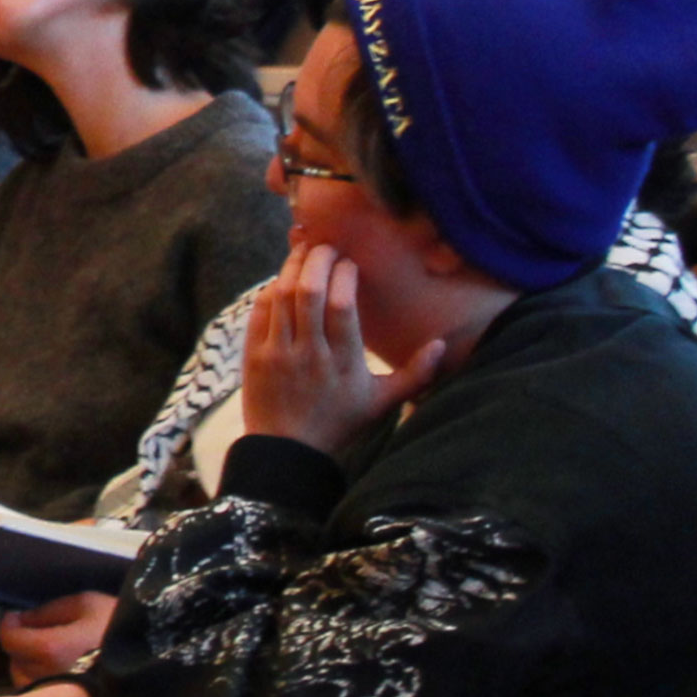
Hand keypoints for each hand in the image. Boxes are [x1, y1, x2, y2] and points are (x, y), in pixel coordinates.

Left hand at [0, 592, 116, 685]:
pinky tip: (64, 674)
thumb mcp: (86, 605)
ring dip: (31, 668)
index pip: (9, 639)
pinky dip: (46, 684)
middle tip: (37, 636)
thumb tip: (20, 619)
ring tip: (52, 657)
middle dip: (21, 648)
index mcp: (48, 649)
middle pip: (15, 663)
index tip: (17, 618)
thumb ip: (47, 611)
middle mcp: (47, 678)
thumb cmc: (122, 629)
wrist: (158, 665)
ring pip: (28, 683)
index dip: (10, 625)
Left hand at [239, 242, 444, 455]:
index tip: (350, 264)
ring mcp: (278, 352)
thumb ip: (417, 374)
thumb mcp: (385, 402)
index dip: (344, 277)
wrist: (289, 449)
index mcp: (344, 363)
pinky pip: (260, 310)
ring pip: (283, 296)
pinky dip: (271, 289)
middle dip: (317, 261)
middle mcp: (310, 354)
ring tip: (304, 251)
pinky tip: (283, 278)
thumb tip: (443, 344)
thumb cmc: (341, 423)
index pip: (342, 307)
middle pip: (310, 292)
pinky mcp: (254, 354)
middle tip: (326, 247)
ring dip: (292, 267)